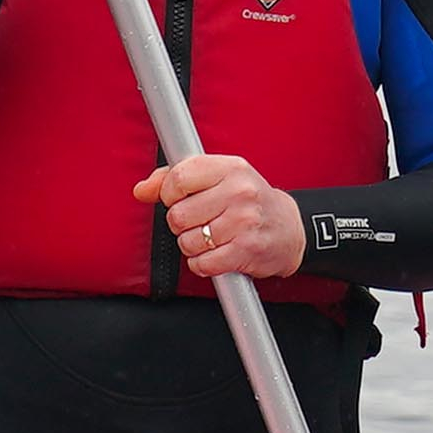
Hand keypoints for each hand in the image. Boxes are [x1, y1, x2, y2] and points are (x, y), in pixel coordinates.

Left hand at [139, 152, 307, 284]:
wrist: (290, 229)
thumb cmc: (249, 201)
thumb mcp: (217, 178)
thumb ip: (174, 179)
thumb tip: (142, 190)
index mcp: (230, 168)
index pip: (178, 178)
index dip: (169, 194)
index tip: (179, 199)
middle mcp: (239, 192)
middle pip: (178, 215)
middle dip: (182, 224)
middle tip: (201, 221)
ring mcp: (244, 222)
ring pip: (187, 242)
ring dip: (193, 245)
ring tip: (212, 238)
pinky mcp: (245, 250)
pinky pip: (202, 264)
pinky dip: (203, 264)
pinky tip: (216, 254)